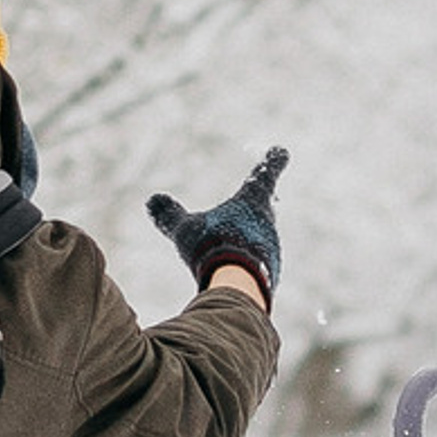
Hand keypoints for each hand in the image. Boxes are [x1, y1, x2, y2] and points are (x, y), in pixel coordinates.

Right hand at [147, 144, 285, 306]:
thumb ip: (169, 216)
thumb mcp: (184, 229)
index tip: (282, 151)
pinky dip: (249, 257)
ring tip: (240, 236)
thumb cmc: (211, 246)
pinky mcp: (270, 271)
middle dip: (260, 200)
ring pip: (261, 234)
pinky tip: (238, 267)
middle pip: (265, 206)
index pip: (264, 174)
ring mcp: (272, 247)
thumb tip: (153, 201)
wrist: (238, 285)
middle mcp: (267, 222)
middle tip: (265, 193)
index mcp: (251, 201)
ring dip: (250, 234)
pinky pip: (259, 259)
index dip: (273, 162)